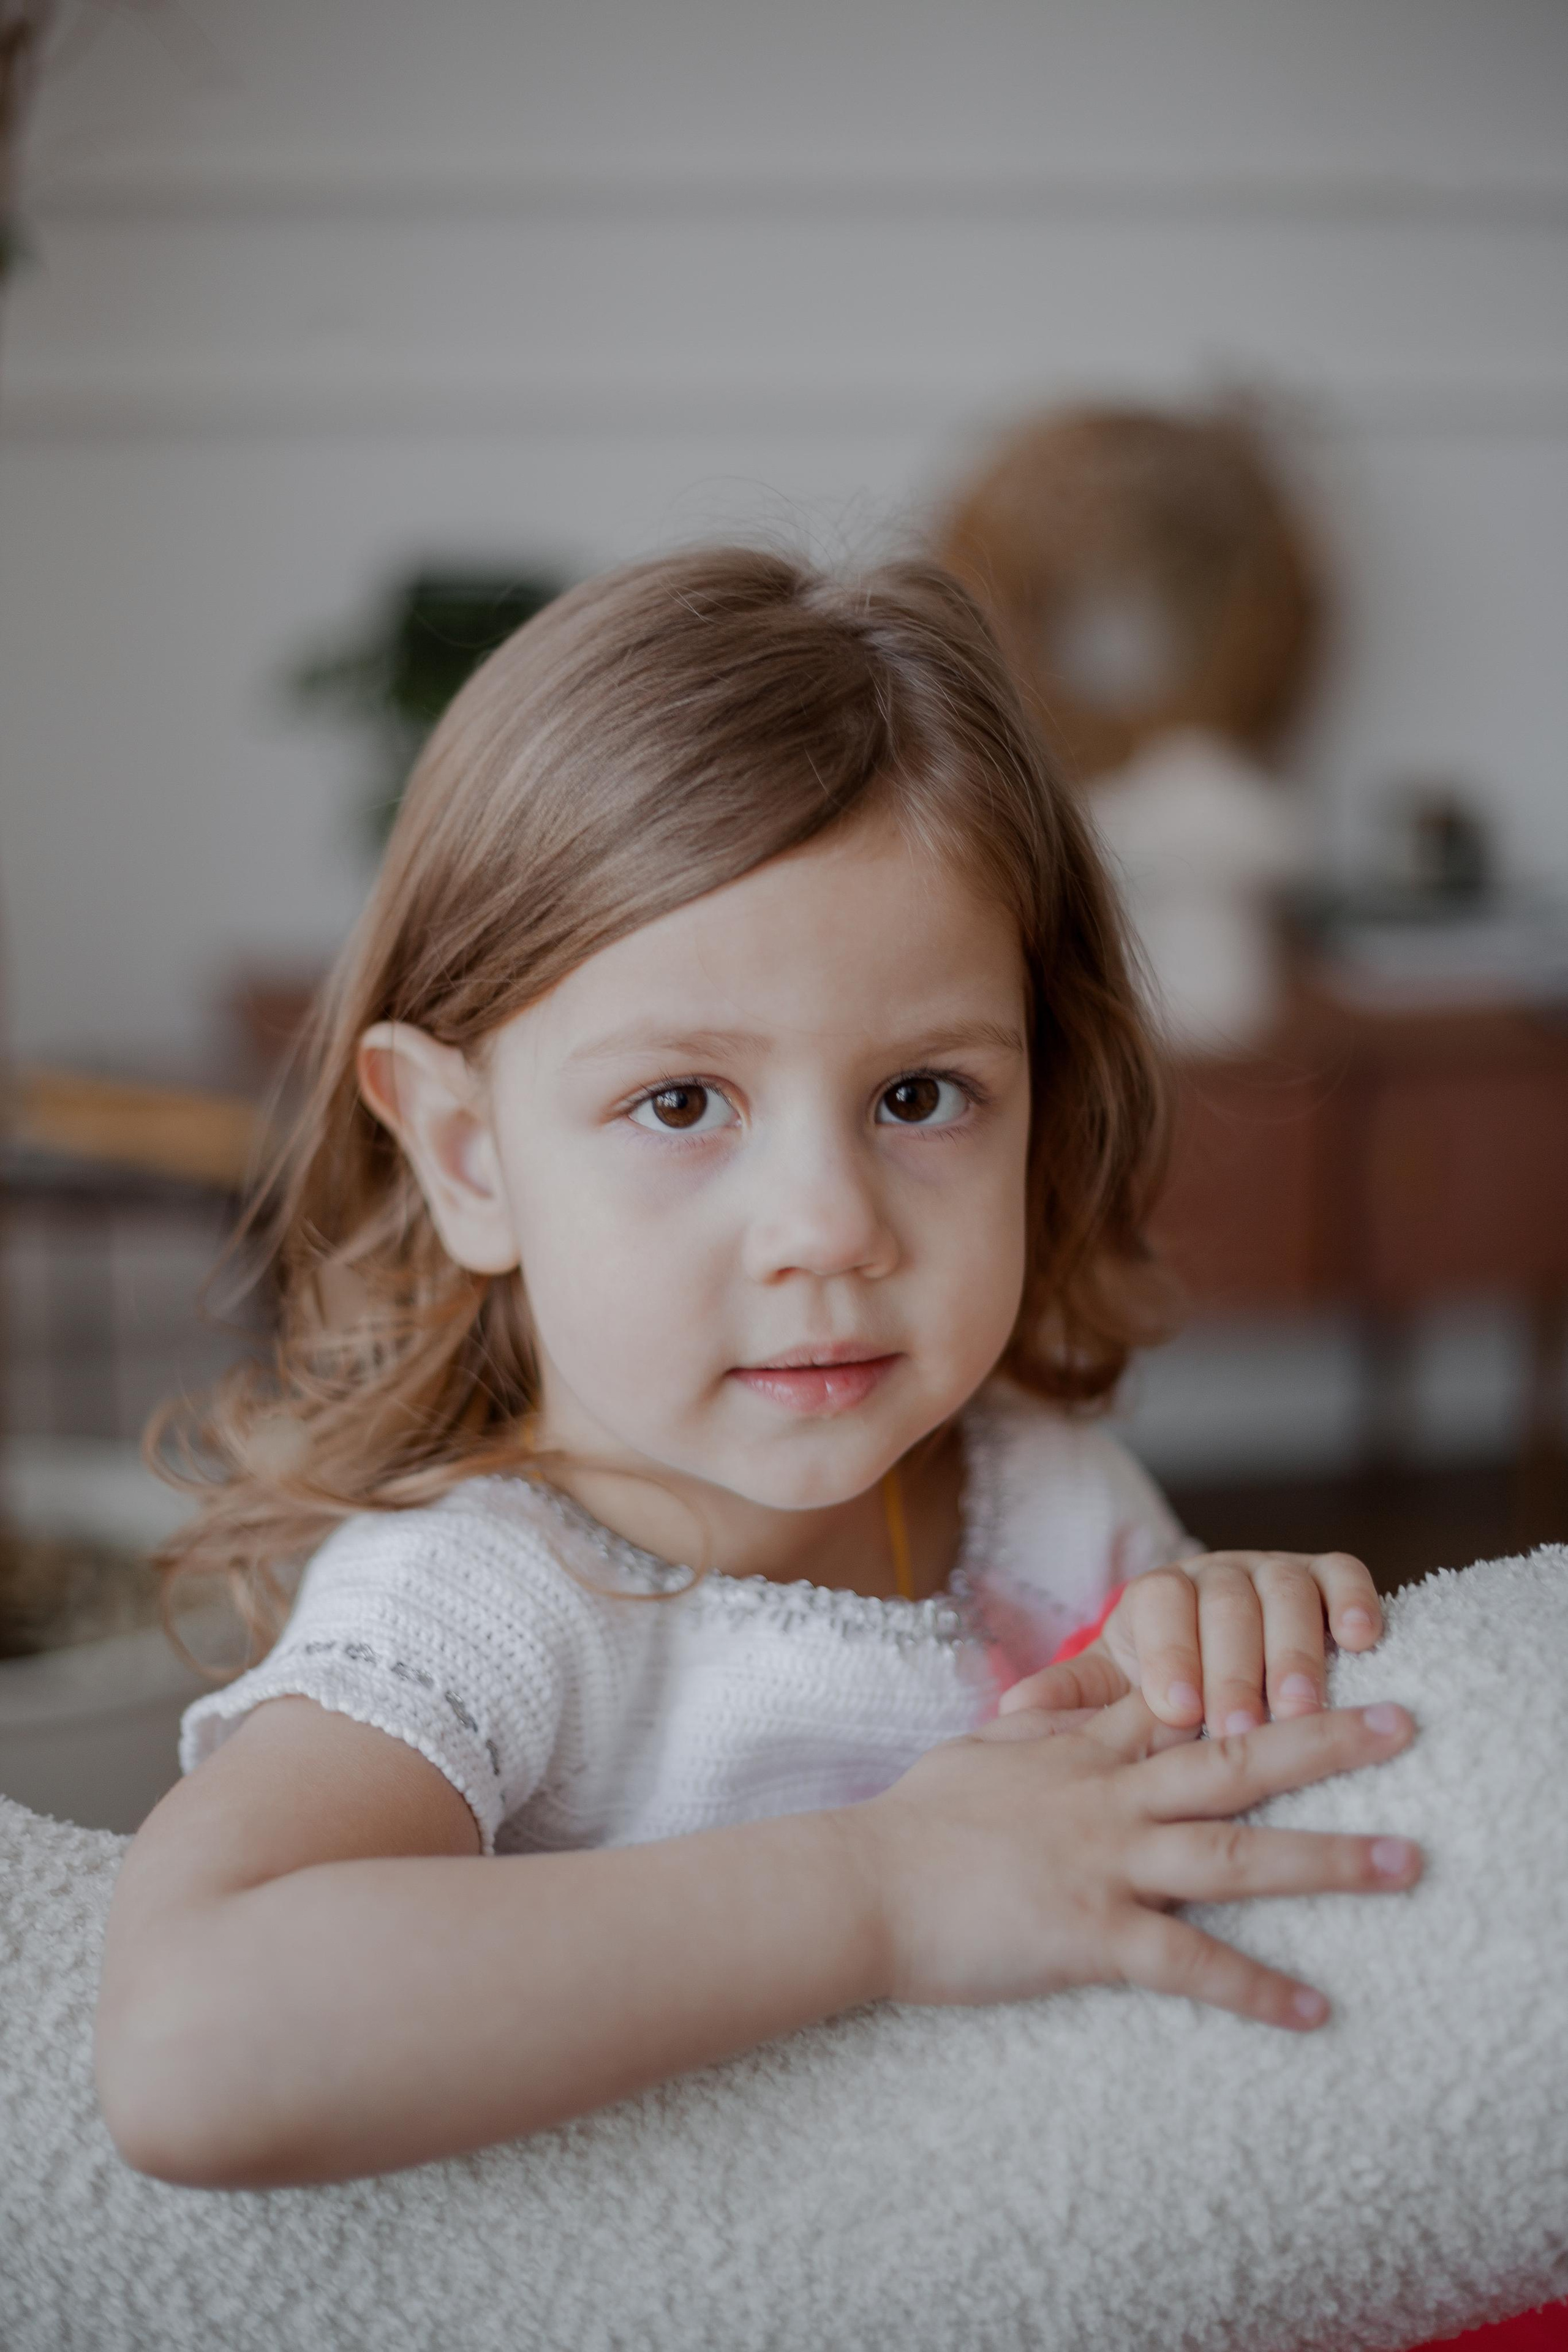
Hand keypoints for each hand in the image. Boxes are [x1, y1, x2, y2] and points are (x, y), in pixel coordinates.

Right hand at [852, 1693, 1419, 2024]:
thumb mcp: (978, 1753)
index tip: (1320, 1666)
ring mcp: (1104, 1864)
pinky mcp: (1089, 1934)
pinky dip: (1254, 1988)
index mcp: (1082, 1753)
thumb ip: (1032, 1730)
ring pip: (1235, 1854)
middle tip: (1404, 1724)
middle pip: (1236, 1761)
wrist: (861, 1883)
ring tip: (1403, 1860)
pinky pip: (1189, 1963)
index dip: (1255, 1685)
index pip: (1184, 1707)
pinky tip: (1312, 2010)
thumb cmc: (911, 1825)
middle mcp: (1109, 1799)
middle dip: (1326, 1743)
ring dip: (1327, 1860)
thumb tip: (1051, 1706)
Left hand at [1002, 1552, 1382, 1735]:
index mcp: (1158, 1598)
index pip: (1161, 1606)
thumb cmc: (1165, 1689)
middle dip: (1235, 1666)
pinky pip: (1343, 1575)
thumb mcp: (1113, 1694)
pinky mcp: (1329, 1578)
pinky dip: (1354, 1600)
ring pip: (1285, 1592)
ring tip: (1299, 1709)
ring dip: (1294, 1649)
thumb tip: (1011, 1707)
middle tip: (1241, 1728)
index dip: (1172, 1653)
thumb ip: (1073, 1701)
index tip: (1178, 1711)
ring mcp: (1275, 1572)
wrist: (1221, 1664)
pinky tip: (1363, 1640)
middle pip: (1226, 1603)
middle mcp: (1217, 1575)